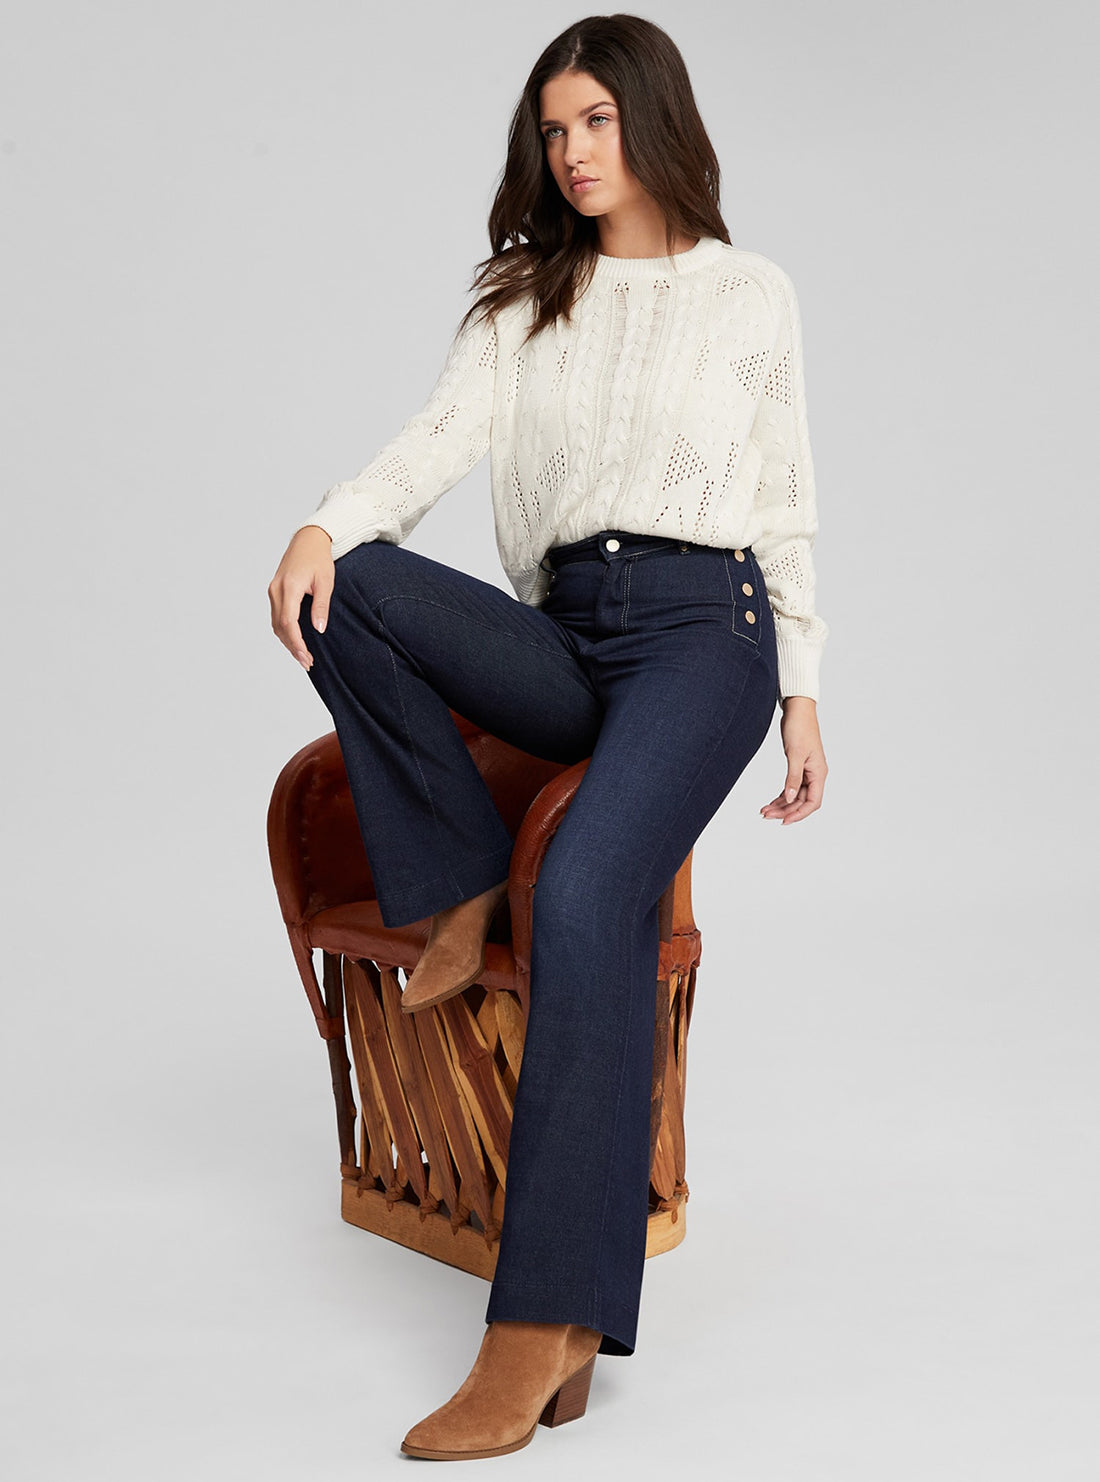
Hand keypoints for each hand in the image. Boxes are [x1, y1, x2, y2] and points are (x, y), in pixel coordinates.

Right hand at [269, 525, 334, 670]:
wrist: (308, 540)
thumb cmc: (319, 558)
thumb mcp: (326, 582)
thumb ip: (321, 606)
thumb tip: (318, 629)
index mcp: (289, 587)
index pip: (288, 622)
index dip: (297, 643)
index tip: (307, 658)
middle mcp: (276, 590)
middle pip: (280, 627)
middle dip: (293, 647)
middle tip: (308, 662)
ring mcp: (273, 590)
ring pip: (276, 623)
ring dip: (288, 641)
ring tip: (303, 656)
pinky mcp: (274, 591)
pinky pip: (276, 616)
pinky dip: (284, 631)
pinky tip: (295, 640)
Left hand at [760, 696, 826, 824]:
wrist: (797, 709)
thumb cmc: (800, 727)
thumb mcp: (795, 754)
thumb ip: (793, 778)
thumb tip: (789, 799)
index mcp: (818, 773)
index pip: (813, 802)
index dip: (799, 814)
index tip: (783, 821)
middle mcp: (815, 774)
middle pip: (802, 802)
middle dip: (785, 811)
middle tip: (766, 815)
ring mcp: (807, 771)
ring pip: (795, 796)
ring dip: (781, 805)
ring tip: (764, 811)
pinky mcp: (798, 766)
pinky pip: (791, 787)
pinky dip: (781, 795)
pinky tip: (771, 802)